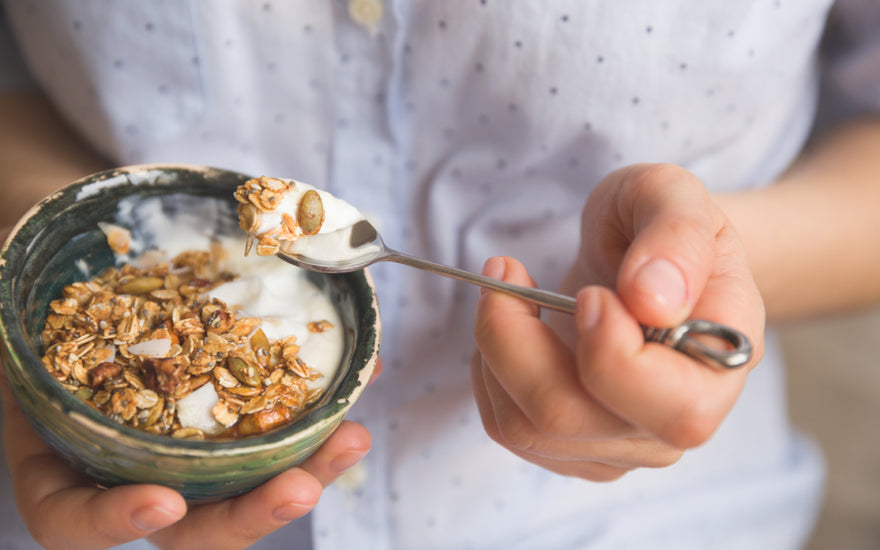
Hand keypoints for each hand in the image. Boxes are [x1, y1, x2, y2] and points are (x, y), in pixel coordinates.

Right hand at [0, 212, 378, 549]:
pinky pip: (281, 420)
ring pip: (247, 480)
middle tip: (299, 486)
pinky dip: (321, 403)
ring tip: (354, 437)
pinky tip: (365, 373)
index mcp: (58, 451)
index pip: (70, 516)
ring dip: (307, 466)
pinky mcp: (233, 403)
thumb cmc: (35, 279)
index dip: (111, 524)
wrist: (88, 253)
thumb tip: (10, 265)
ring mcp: (186, 436)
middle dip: (248, 513)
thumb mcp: (11, 291)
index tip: (163, 501)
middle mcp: (127, 459)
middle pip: (188, 522)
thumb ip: (12, 304)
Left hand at [471, 163, 764, 480]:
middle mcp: (675, 421)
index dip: (612, 353)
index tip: (587, 292)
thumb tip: (654, 301)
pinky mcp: (573, 445)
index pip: (675, 408)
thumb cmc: (660, 223)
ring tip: (505, 290)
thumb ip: (677, 236)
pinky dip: (488, 371)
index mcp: (720, 366)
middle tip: (506, 271)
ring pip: (526, 428)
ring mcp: (621, 443)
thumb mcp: (673, 195)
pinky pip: (507, 427)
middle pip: (572, 418)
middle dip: (515, 341)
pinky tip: (511, 329)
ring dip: (494, 349)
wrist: (643, 253)